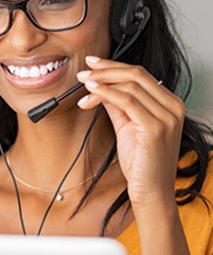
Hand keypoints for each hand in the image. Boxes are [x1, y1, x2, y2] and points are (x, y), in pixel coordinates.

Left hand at [76, 56, 184, 208]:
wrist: (150, 191)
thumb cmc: (141, 161)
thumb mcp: (127, 125)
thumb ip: (117, 104)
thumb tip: (100, 85)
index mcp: (169, 103)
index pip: (140, 74)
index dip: (113, 66)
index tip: (93, 63)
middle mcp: (172, 106)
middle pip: (136, 74)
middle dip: (106, 69)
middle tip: (84, 71)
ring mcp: (167, 116)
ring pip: (130, 85)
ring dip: (102, 82)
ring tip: (83, 84)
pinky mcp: (156, 128)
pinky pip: (126, 101)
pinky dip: (105, 93)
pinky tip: (90, 93)